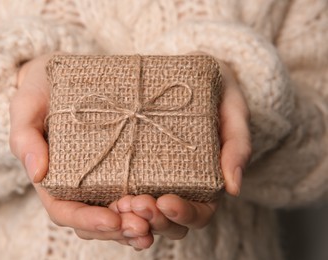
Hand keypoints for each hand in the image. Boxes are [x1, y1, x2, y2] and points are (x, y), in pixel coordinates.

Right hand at [9, 54, 249, 249]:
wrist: (62, 78)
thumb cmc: (42, 92)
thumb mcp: (27, 107)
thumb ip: (25, 138)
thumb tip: (37, 172)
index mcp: (54, 179)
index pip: (66, 211)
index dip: (89, 221)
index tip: (112, 220)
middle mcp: (80, 186)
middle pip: (97, 223)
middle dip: (120, 230)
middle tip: (144, 227)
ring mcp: (103, 180)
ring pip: (119, 218)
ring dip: (139, 226)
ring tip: (159, 222)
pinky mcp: (123, 169)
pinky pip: (136, 197)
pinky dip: (151, 210)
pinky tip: (169, 208)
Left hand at [103, 59, 250, 249]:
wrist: (187, 73)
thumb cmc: (215, 92)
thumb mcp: (232, 110)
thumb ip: (238, 144)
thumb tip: (234, 188)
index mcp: (206, 183)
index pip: (199, 214)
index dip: (183, 214)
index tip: (166, 201)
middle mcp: (179, 188)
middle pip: (167, 223)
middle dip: (152, 219)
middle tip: (136, 203)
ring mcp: (153, 182)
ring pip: (142, 218)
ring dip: (129, 218)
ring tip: (119, 203)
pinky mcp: (130, 171)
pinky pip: (119, 198)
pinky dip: (110, 206)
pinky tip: (105, 197)